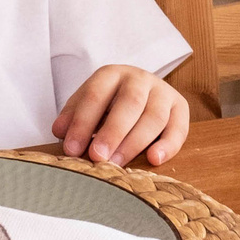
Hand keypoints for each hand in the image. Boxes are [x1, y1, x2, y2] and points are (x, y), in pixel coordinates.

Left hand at [52, 66, 190, 167]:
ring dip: (134, 142)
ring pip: (153, 116)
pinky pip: (179, 127)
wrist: (141, 91)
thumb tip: (59, 131)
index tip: (72, 149)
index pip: (96, 94)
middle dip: (112, 132)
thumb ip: (73, 116)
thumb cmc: (109, 103)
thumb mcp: (87, 104)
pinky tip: (153, 159)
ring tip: (118, 164)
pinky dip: (168, 145)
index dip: (82, 122)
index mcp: (112, 74)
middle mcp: (140, 79)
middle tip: (97, 157)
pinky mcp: (180, 108)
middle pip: (129, 103)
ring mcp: (163, 92)